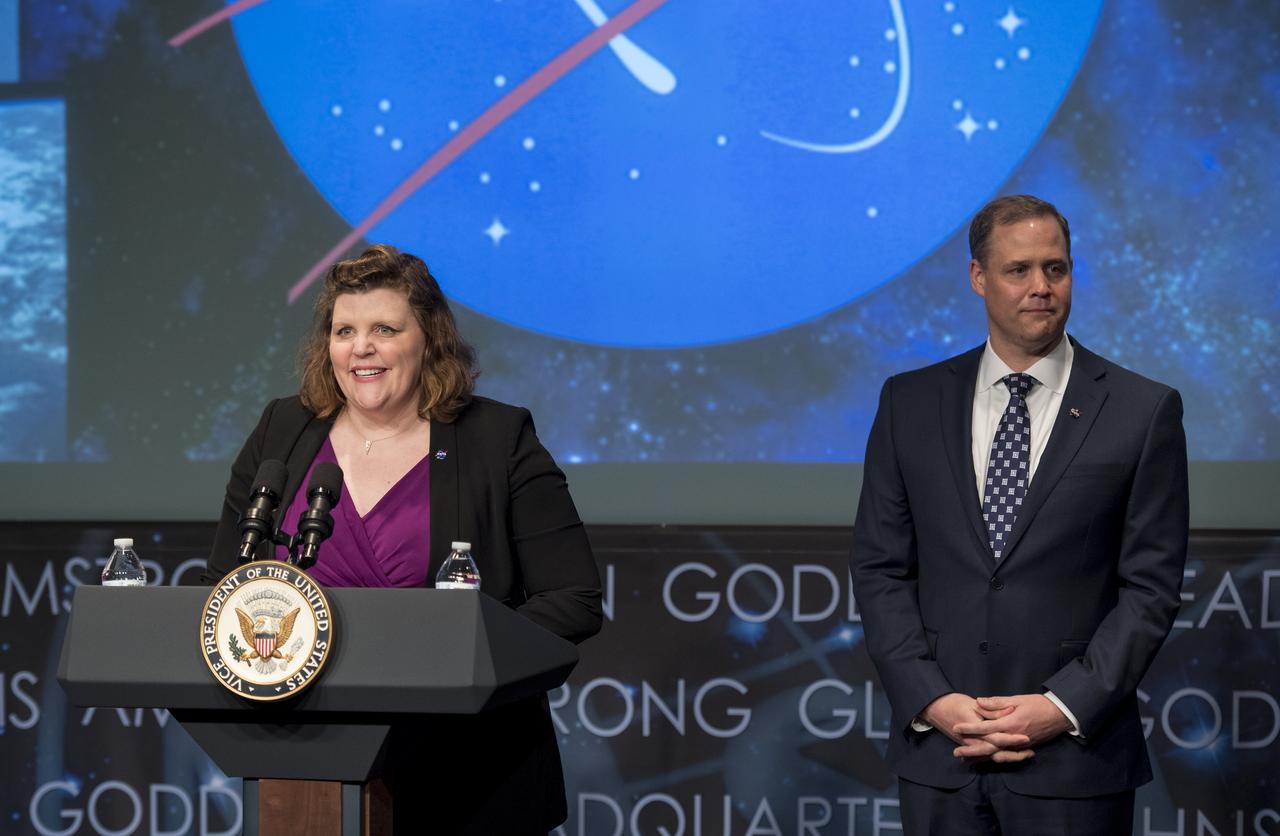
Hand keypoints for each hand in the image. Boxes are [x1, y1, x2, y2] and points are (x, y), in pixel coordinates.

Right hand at [921, 693, 1017, 748]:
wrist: (935, 709)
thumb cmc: (954, 703)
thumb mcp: (973, 704)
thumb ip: (993, 709)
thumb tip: (1010, 710)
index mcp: (974, 729)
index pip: (996, 737)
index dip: (1012, 738)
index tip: (1026, 738)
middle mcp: (973, 741)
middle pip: (997, 752)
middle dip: (1015, 754)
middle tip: (1031, 752)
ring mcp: (971, 746)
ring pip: (993, 756)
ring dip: (1010, 757)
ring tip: (1026, 754)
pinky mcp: (970, 748)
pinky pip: (987, 756)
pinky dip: (1000, 757)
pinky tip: (1011, 755)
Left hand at [950, 693, 1071, 761]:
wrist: (1059, 715)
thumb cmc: (1038, 704)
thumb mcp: (1017, 699)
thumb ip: (997, 703)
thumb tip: (978, 701)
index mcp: (1011, 723)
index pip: (986, 727)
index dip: (970, 728)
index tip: (956, 727)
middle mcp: (1014, 737)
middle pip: (989, 746)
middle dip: (972, 750)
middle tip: (956, 752)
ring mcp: (1019, 745)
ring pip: (997, 754)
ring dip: (981, 757)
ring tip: (965, 759)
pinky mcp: (1024, 748)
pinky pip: (1007, 756)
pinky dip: (994, 758)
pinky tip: (984, 759)